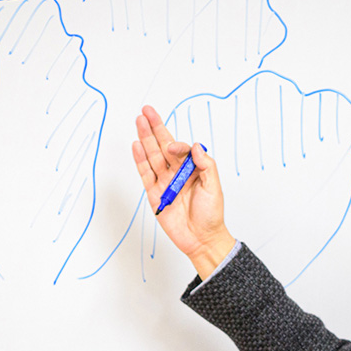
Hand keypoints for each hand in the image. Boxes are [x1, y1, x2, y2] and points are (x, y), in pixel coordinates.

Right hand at [131, 104, 235, 278]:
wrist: (201, 239)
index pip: (180, 149)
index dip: (176, 144)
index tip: (174, 147)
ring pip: (152, 156)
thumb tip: (195, 146)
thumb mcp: (214, 187)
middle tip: (146, 110)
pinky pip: (145, 174)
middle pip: (162, 146)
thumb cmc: (211, 215)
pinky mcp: (154, 194)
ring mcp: (164, 182)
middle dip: (154, 128)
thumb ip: (206, 165)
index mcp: (192, 169)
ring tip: (138, 121)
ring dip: (144, 139)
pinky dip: (140, 160)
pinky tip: (136, 145)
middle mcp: (177, 173)